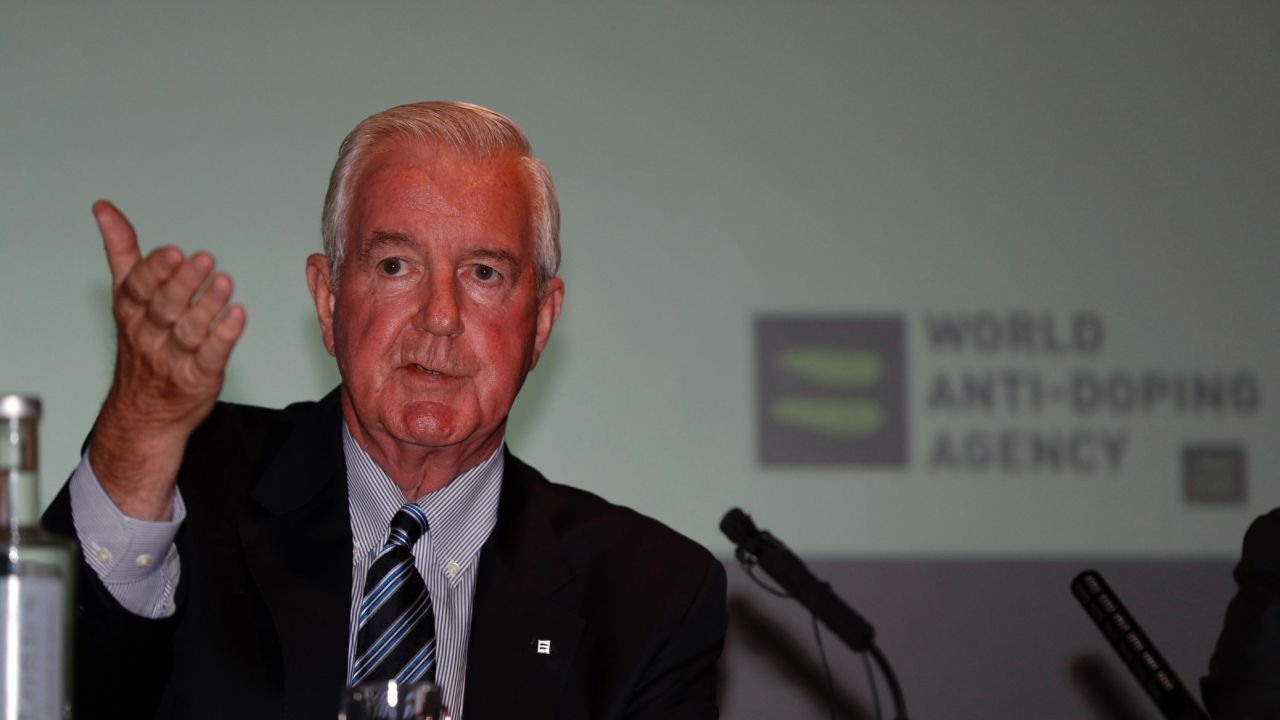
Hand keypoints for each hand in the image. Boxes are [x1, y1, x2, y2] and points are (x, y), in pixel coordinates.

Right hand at [87, 201, 245, 519]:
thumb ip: (122, 252)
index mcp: (132, 311)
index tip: (173, 252)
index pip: (139, 288)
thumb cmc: (141, 343)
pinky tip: (239, 316)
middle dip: (183, 283)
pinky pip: (211, 356)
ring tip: (225, 282)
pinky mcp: (198, 377)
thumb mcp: (125, 296)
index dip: (155, 270)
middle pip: (165, 306)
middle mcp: (150, 334)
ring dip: (208, 306)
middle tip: (204, 259)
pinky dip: (224, 337)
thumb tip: (103, 208)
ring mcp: (174, 358)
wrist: (143, 411)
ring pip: (189, 330)